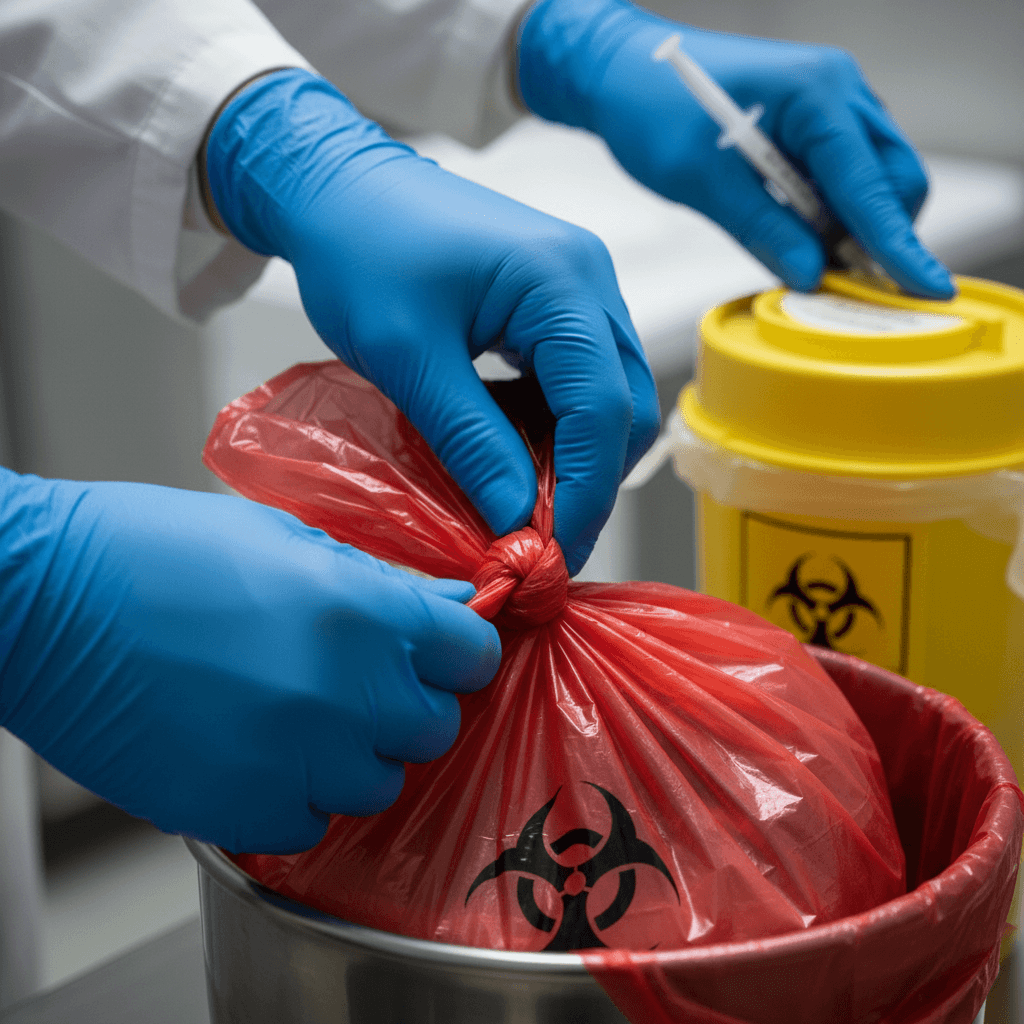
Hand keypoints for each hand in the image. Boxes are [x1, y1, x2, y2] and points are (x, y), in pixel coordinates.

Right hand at [0, 470, 498, 852]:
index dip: (457, 651)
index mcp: (361, 613)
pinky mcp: (243, 811)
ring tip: (291, 713)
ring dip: (350, 753)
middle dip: (405, 703)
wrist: (41, 600)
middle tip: (355, 681)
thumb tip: (445, 605)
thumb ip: (377, 583)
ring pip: (378, 781)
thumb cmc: (150, 552)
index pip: (472, 652)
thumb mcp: (283, 538)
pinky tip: (251, 747)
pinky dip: (294, 794)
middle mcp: (343, 692)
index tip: (441, 653)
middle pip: (435, 725)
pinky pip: (311, 821)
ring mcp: (296, 759)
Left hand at [204, 69, 659, 574]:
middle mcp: (588, 280)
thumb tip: (514, 522)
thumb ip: (471, 441)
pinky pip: (579, 378)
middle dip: (591, 480)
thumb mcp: (408, 358)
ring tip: (526, 508)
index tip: (552, 554)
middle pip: (624, 403)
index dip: (584, 491)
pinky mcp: (556, 301)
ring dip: (576, 457)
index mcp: (560, 282)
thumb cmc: (359, 251)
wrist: (336, 186)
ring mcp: (578, 287)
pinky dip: (557, 426)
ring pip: (609, 394)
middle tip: (542, 542)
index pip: (602, 407)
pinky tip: (516, 455)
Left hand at [517, 0, 953, 299]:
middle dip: (878, 238)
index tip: (927, 290)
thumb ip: (762, 228)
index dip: (897, 244)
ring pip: (872, 183)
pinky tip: (793, 232)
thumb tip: (810, 276)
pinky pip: (843, 179)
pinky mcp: (814, 126)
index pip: (872, 183)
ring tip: (800, 255)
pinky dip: (829, 216)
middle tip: (836, 284)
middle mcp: (838, 93)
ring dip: (850, 230)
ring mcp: (831, 106)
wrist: (623, 73)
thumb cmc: (652, 106)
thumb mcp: (701, 179)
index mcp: (816, 94)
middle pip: (893, 181)